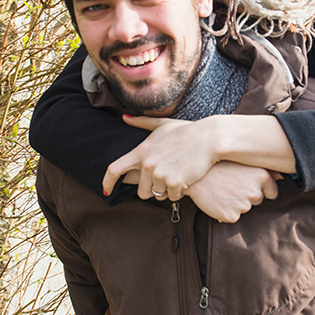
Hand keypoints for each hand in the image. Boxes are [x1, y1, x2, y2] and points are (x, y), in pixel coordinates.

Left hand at [104, 115, 219, 201]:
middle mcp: (147, 164)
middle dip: (152, 190)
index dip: (107, 182)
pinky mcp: (174, 183)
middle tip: (165, 179)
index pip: (115, 169)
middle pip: (141, 191)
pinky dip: (179, 193)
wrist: (209, 139)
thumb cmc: (187, 131)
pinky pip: (172, 197)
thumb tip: (124, 117)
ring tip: (178, 174)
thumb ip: (142, 123)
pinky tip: (186, 179)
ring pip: (158, 195)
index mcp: (141, 151)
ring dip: (166, 190)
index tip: (105, 190)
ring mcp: (160, 174)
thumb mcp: (162, 125)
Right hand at [185, 161, 277, 222]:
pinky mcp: (232, 216)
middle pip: (258, 201)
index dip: (260, 189)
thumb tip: (283, 177)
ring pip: (245, 209)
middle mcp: (256, 191)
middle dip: (247, 196)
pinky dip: (225, 212)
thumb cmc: (218, 166)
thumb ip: (266, 171)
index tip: (247, 184)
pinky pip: (232, 217)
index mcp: (262, 176)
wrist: (195, 174)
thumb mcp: (243, 162)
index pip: (272, 192)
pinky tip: (217, 200)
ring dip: (236, 204)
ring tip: (222, 190)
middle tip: (230, 185)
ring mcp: (244, 205)